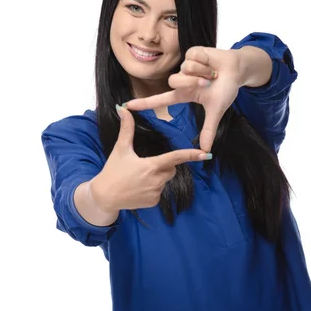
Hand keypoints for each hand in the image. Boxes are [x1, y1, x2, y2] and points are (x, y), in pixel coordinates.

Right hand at [92, 106, 210, 212]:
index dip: (190, 155)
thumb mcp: (120, 149)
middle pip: (171, 169)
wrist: (104, 196)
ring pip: (165, 181)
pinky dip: (152, 189)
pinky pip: (159, 192)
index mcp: (151, 166)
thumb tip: (122, 108)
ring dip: (157, 178)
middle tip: (145, 165)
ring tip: (138, 178)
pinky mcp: (153, 203)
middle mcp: (156, 180)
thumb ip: (126, 129)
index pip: (175, 158)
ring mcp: (156, 193)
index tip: (205, 154)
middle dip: (164, 166)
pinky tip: (139, 188)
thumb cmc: (112, 171)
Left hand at [124, 47, 240, 151]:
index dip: (144, 103)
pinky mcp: (191, 53)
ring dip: (201, 72)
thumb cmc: (225, 89)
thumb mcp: (216, 111)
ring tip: (212, 73)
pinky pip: (192, 58)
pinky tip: (211, 63)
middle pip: (175, 82)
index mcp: (184, 94)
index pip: (160, 100)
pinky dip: (205, 62)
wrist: (237, 70)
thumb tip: (206, 150)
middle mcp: (182, 80)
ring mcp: (185, 66)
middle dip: (193, 82)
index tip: (126, 106)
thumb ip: (208, 130)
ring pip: (184, 70)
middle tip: (208, 83)